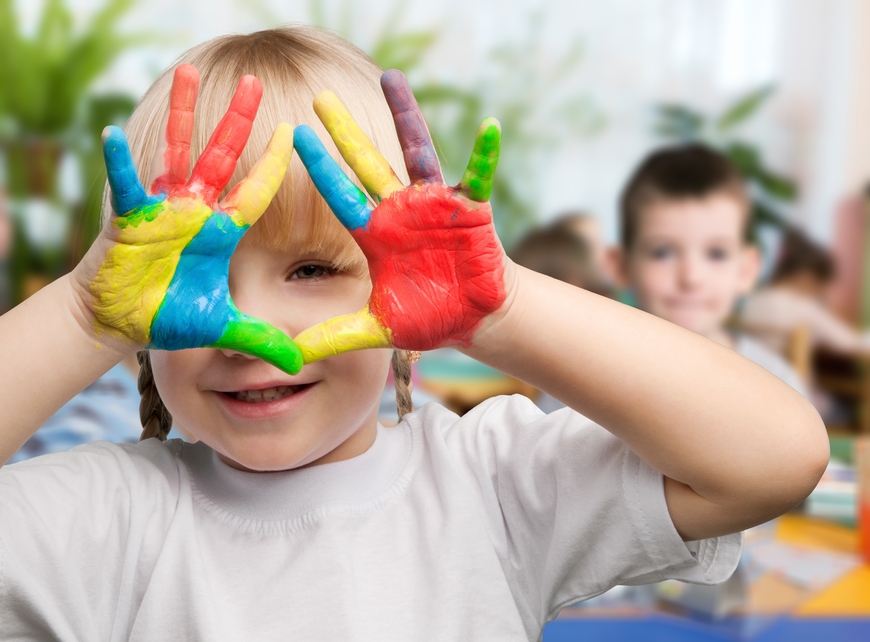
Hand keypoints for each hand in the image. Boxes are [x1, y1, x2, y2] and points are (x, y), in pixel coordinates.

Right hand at [84, 64, 302, 373]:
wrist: (120, 323)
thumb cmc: (169, 317)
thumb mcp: (221, 328)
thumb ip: (258, 339)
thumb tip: (295, 365)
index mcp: (221, 231)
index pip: (255, 191)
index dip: (273, 163)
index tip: (293, 132)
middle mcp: (195, 211)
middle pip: (222, 157)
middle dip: (237, 120)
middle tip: (253, 81)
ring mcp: (161, 209)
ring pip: (176, 153)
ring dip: (181, 115)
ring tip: (186, 72)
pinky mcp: (128, 218)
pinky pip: (125, 185)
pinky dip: (119, 163)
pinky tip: (111, 134)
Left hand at [291, 70, 506, 363]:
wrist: (473, 317)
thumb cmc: (428, 316)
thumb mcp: (377, 328)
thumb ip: (335, 337)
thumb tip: (290, 356)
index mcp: (376, 235)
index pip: (340, 196)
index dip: (319, 168)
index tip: (292, 136)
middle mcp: (400, 211)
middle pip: (368, 163)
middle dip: (345, 132)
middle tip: (320, 98)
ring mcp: (435, 205)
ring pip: (417, 153)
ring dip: (405, 117)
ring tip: (392, 79)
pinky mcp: (470, 209)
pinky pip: (478, 176)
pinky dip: (485, 155)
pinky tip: (489, 128)